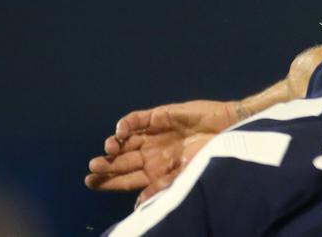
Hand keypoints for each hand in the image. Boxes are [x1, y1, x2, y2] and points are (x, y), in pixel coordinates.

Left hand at [84, 100, 240, 202]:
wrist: (231, 130)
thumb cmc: (212, 156)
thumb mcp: (186, 176)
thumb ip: (161, 188)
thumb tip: (137, 205)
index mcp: (156, 171)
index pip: (126, 178)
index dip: (108, 181)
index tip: (90, 182)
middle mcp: (152, 153)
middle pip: (122, 160)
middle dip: (106, 164)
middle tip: (94, 167)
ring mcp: (154, 134)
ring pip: (126, 140)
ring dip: (114, 144)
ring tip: (109, 149)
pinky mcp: (160, 116)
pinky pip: (137, 119)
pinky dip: (127, 124)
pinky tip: (121, 131)